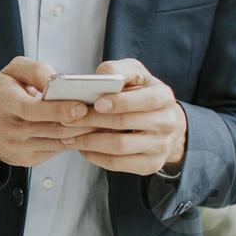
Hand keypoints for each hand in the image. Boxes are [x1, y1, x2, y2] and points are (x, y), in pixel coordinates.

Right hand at [0, 57, 92, 167]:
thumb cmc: (1, 95)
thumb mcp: (11, 72)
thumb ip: (35, 70)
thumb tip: (57, 80)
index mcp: (6, 104)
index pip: (34, 110)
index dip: (59, 109)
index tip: (81, 106)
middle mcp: (11, 129)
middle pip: (52, 128)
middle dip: (81, 123)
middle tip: (105, 115)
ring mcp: (19, 148)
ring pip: (58, 142)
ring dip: (83, 134)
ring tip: (103, 124)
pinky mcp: (27, 159)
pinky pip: (56, 150)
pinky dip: (73, 142)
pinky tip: (88, 133)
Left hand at [60, 59, 187, 175]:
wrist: (163, 122)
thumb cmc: (142, 93)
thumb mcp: (135, 74)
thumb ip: (119, 70)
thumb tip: (100, 76)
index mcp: (164, 97)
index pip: (145, 100)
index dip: (120, 102)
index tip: (97, 103)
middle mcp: (167, 123)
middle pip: (125, 123)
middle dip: (93, 121)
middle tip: (68, 119)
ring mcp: (160, 147)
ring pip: (120, 147)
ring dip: (90, 141)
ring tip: (69, 135)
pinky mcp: (150, 165)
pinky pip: (119, 164)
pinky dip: (96, 157)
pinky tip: (83, 148)